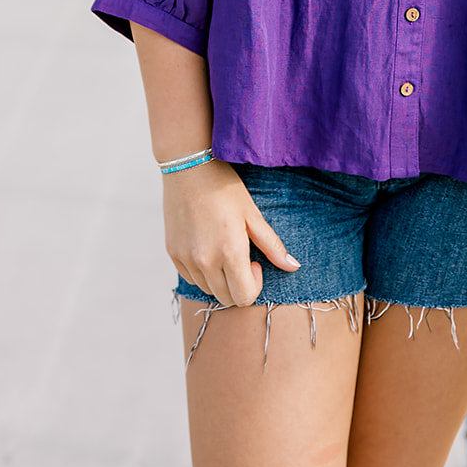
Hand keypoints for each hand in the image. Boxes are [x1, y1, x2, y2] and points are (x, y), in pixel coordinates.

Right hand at [162, 159, 300, 307]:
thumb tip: (294, 267)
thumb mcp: (253, 214)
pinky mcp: (173, 254)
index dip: (254, 284)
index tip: (255, 261)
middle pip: (226, 298)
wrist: (189, 167)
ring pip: (207, 290)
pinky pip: (191, 278)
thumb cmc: (226, 188)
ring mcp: (186, 259)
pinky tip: (207, 246)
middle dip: (239, 285)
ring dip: (220, 279)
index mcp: (229, 252)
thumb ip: (272, 245)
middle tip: (242, 256)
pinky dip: (202, 272)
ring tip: (223, 249)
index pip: (244, 297)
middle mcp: (204, 261)